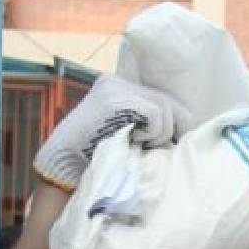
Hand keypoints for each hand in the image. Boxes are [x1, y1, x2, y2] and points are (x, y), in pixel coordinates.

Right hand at [33, 74, 190, 190]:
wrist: (63, 165)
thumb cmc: (99, 159)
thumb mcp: (127, 135)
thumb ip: (147, 126)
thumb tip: (186, 131)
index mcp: (119, 89)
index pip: (162, 100)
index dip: (176, 124)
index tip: (173, 145)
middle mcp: (117, 83)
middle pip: (168, 102)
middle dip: (172, 131)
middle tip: (160, 150)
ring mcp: (115, 88)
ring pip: (164, 108)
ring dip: (160, 135)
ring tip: (139, 146)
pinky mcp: (115, 99)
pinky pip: (155, 115)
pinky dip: (152, 134)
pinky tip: (133, 141)